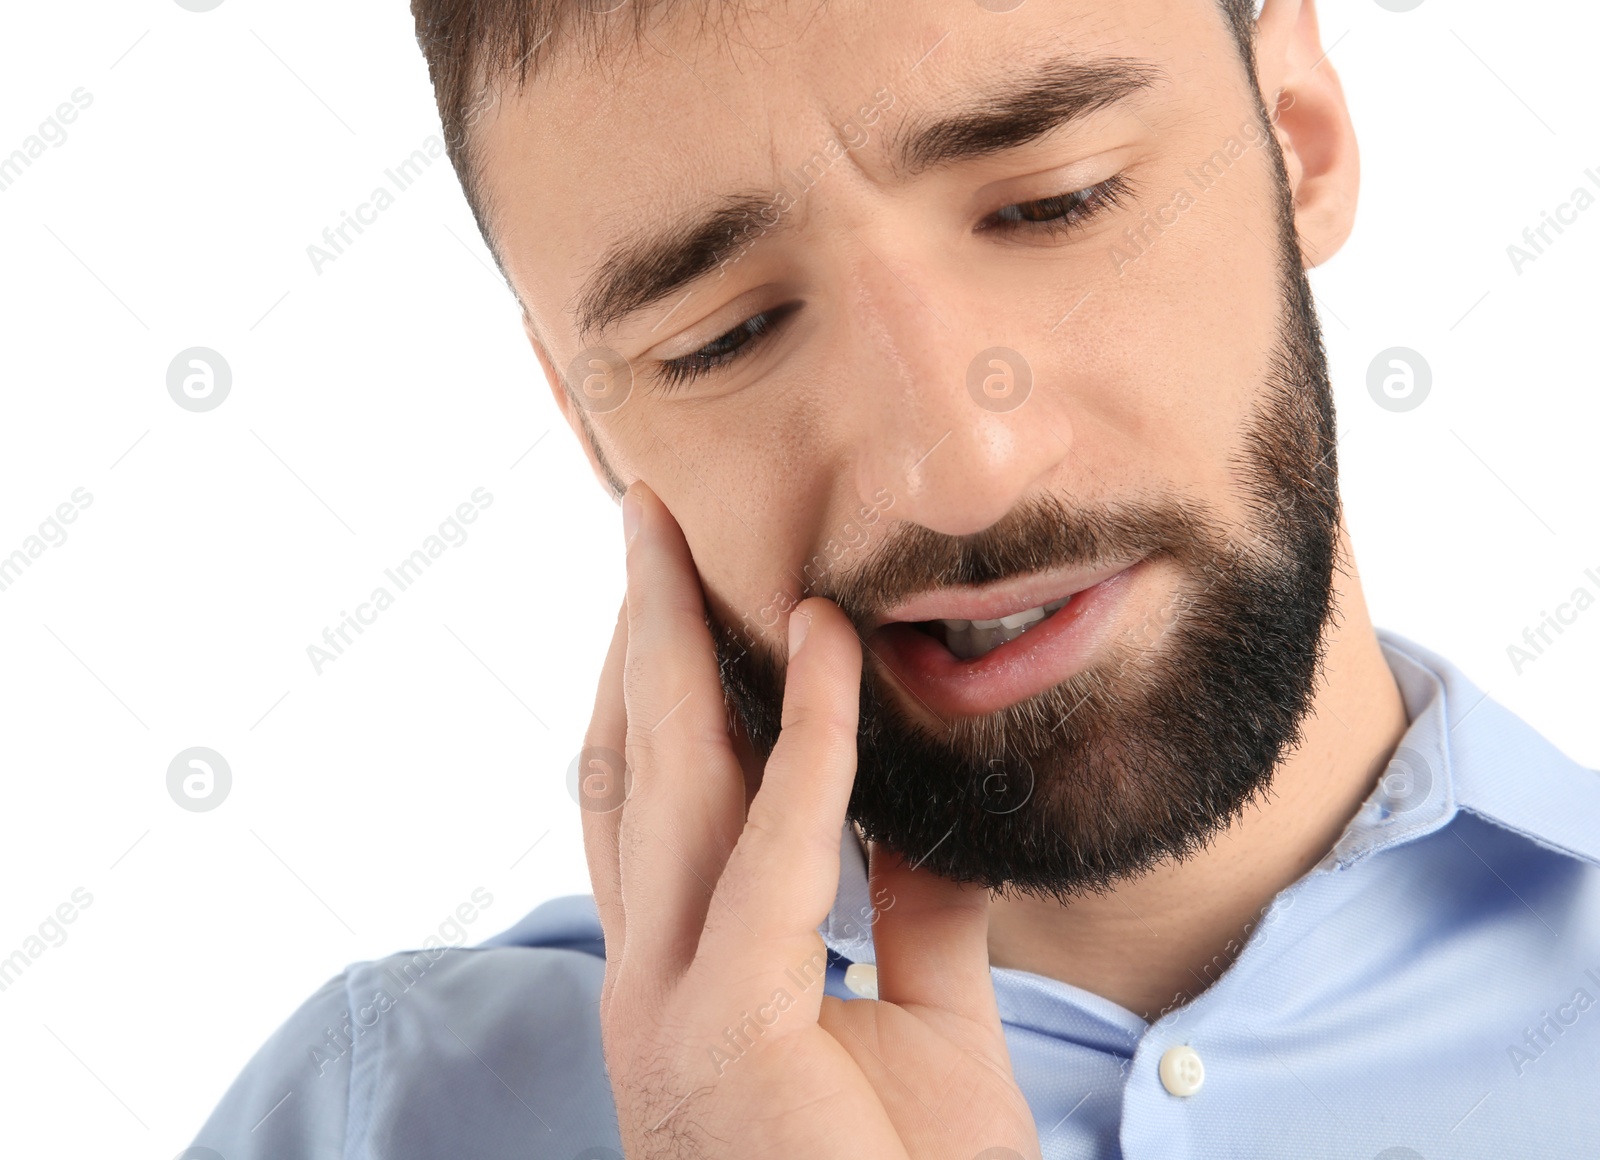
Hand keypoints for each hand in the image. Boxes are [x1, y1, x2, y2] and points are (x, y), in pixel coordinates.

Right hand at [579, 482, 1040, 1159]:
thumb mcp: (926, 1023)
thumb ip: (910, 912)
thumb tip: (911, 804)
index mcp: (683, 984)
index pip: (648, 806)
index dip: (650, 689)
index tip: (674, 591)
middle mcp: (650, 986)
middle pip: (625, 772)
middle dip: (630, 640)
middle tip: (641, 521)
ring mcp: (669, 1014)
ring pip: (659, 786)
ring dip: (672, 649)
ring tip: (677, 540)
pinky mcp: (726, 1035)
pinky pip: (775, 855)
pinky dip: (806, 745)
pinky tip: (827, 651)